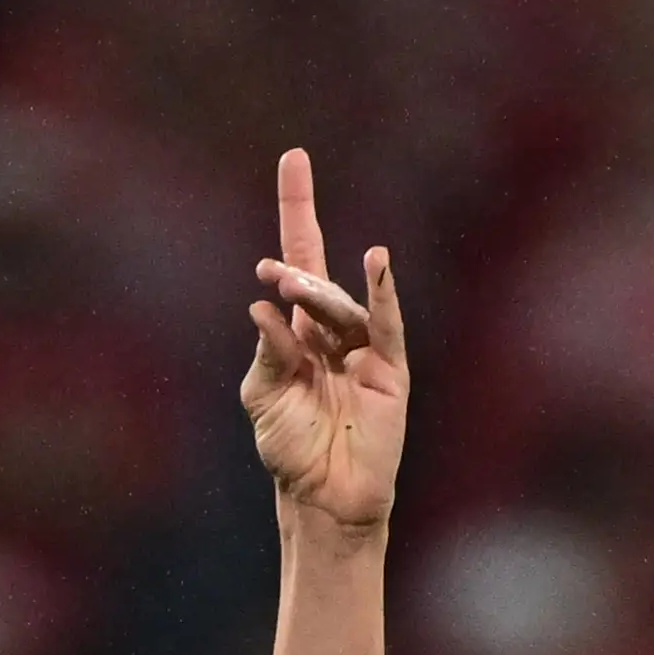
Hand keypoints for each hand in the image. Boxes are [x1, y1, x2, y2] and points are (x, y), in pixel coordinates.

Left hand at [239, 149, 407, 536]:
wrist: (323, 497)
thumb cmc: (291, 448)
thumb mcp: (265, 397)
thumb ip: (268, 353)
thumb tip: (263, 309)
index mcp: (299, 330)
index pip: (300, 256)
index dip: (297, 210)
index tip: (294, 158)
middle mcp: (333, 331)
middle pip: (317, 279)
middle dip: (296, 272)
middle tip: (273, 274)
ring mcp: (365, 348)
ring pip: (340, 307)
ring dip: (316, 295)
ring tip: (289, 288)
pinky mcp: (390, 370)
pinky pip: (385, 325)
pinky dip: (380, 293)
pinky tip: (376, 261)